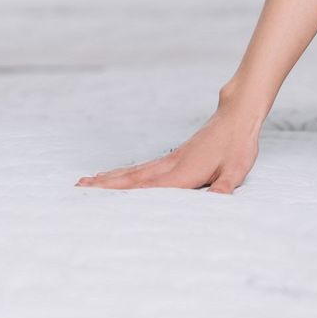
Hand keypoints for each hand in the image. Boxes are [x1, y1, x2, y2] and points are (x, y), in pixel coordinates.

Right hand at [76, 102, 261, 192]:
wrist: (237, 117)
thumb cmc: (238, 146)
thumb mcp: (236, 169)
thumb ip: (225, 187)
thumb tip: (218, 200)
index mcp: (183, 172)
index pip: (147, 186)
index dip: (122, 192)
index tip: (98, 193)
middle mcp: (170, 165)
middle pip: (132, 177)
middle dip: (105, 184)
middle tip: (78, 187)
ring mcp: (169, 159)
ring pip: (133, 171)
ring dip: (110, 177)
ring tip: (87, 181)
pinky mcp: (173, 157)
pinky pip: (143, 167)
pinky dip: (125, 172)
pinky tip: (116, 174)